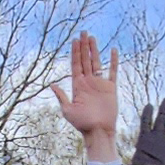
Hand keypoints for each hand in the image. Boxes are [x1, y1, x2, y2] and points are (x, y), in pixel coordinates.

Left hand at [53, 32, 120, 160]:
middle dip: (84, 46)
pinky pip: (112, 72)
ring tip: (92, 37)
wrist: (98, 131)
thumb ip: (61, 96)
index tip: (75, 40)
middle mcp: (88, 82)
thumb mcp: (68, 110)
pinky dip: (113, 61)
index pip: (76, 64)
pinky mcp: (110, 88)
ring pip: (97, 62)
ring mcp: (99, 84)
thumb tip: (52, 84)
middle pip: (86, 60)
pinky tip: (112, 50)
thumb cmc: (82, 124)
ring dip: (94, 50)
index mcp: (77, 85)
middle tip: (83, 32)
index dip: (75, 52)